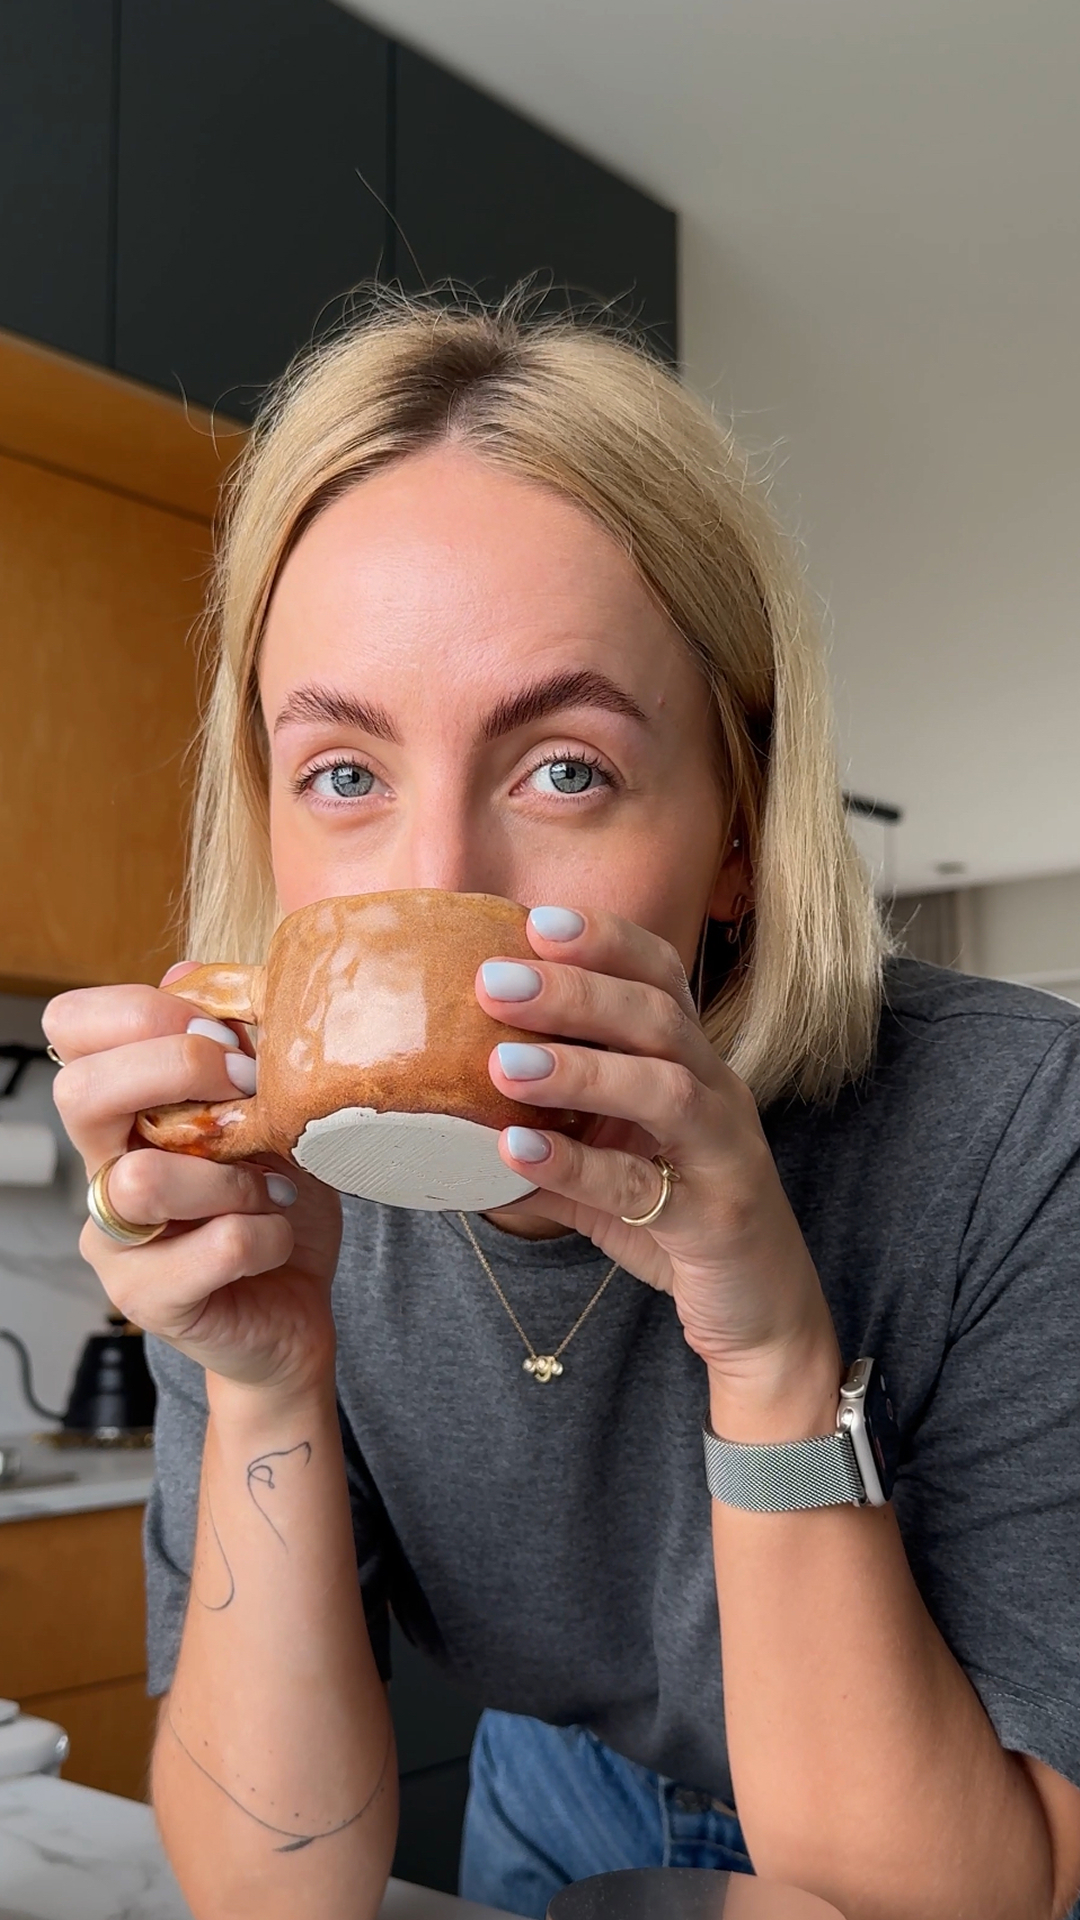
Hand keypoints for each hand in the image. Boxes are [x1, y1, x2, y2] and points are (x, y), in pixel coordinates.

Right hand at [43, 972, 341, 1397]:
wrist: (293, 1306)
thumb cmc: (276, 1201)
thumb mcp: (270, 1109)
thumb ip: (235, 1048)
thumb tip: (192, 974)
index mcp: (122, 1110)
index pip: (71, 1029)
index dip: (142, 1012)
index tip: (224, 1034)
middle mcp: (102, 1168)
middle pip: (80, 1093)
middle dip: (178, 1071)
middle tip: (250, 1089)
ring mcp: (116, 1241)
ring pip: (143, 1180)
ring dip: (233, 1176)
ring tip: (271, 1190)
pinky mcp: (150, 1299)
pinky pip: (217, 1245)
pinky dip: (269, 1233)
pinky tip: (279, 1235)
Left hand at [477, 908, 840, 1393]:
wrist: (762, 1312)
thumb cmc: (682, 1220)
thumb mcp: (614, 1161)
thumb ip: (551, 1131)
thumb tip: (449, 1109)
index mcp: (694, 1065)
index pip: (661, 977)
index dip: (606, 941)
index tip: (535, 921)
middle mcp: (717, 1095)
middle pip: (657, 1017)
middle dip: (576, 990)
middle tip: (494, 981)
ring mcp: (724, 1156)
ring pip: (662, 1088)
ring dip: (580, 1068)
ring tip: (501, 1064)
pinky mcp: (715, 1222)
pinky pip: (643, 1189)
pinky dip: (577, 1166)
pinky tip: (516, 1153)